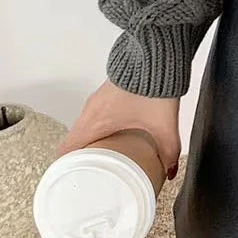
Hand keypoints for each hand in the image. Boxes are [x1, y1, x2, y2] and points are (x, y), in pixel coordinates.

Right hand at [55, 79, 181, 180]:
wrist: (156, 55)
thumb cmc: (154, 87)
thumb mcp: (163, 125)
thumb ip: (168, 150)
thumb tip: (171, 171)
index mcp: (93, 122)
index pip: (65, 151)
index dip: (65, 169)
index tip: (72, 182)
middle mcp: (89, 112)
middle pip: (73, 142)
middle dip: (80, 161)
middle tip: (91, 178)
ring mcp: (97, 102)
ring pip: (84, 129)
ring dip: (90, 145)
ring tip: (104, 163)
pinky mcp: (107, 96)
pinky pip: (93, 118)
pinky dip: (97, 132)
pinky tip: (112, 140)